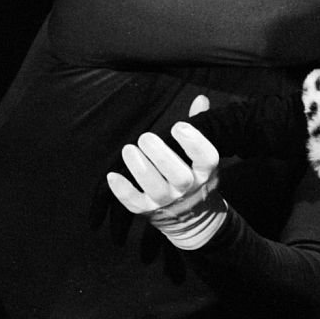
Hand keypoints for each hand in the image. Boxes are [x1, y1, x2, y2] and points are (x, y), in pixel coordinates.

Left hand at [106, 97, 226, 248]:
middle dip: (161, 155)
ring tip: (128, 149)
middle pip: (178, 175)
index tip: (179, 126)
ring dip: (140, 168)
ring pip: (155, 188)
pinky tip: (112, 175)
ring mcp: (167, 202)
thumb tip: (200, 98)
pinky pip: (134, 203)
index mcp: (205, 172)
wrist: (194, 220)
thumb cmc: (195, 177)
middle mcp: (188, 189)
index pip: (206, 158)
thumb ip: (199, 126)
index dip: (194, 142)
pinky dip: (122, 190)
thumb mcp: (203, 157)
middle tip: (145, 137)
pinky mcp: (148, 211)